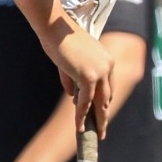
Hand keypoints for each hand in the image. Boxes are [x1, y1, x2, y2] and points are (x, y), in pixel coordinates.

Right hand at [42, 14, 114, 136]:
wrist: (54, 27)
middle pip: (108, 96)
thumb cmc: (58, 38)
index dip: (103, 101)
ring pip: (100, 102)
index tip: (101, 112)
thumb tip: (72, 96)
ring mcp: (99, 71)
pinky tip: (79, 126)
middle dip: (104, 114)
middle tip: (102, 129)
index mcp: (106, 59)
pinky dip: (81, 115)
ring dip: (98, 120)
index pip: (107, 86)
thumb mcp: (67, 61)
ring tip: (97, 134)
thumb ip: (71, 78)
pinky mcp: (89, 76)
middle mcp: (107, 66)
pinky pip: (86, 101)